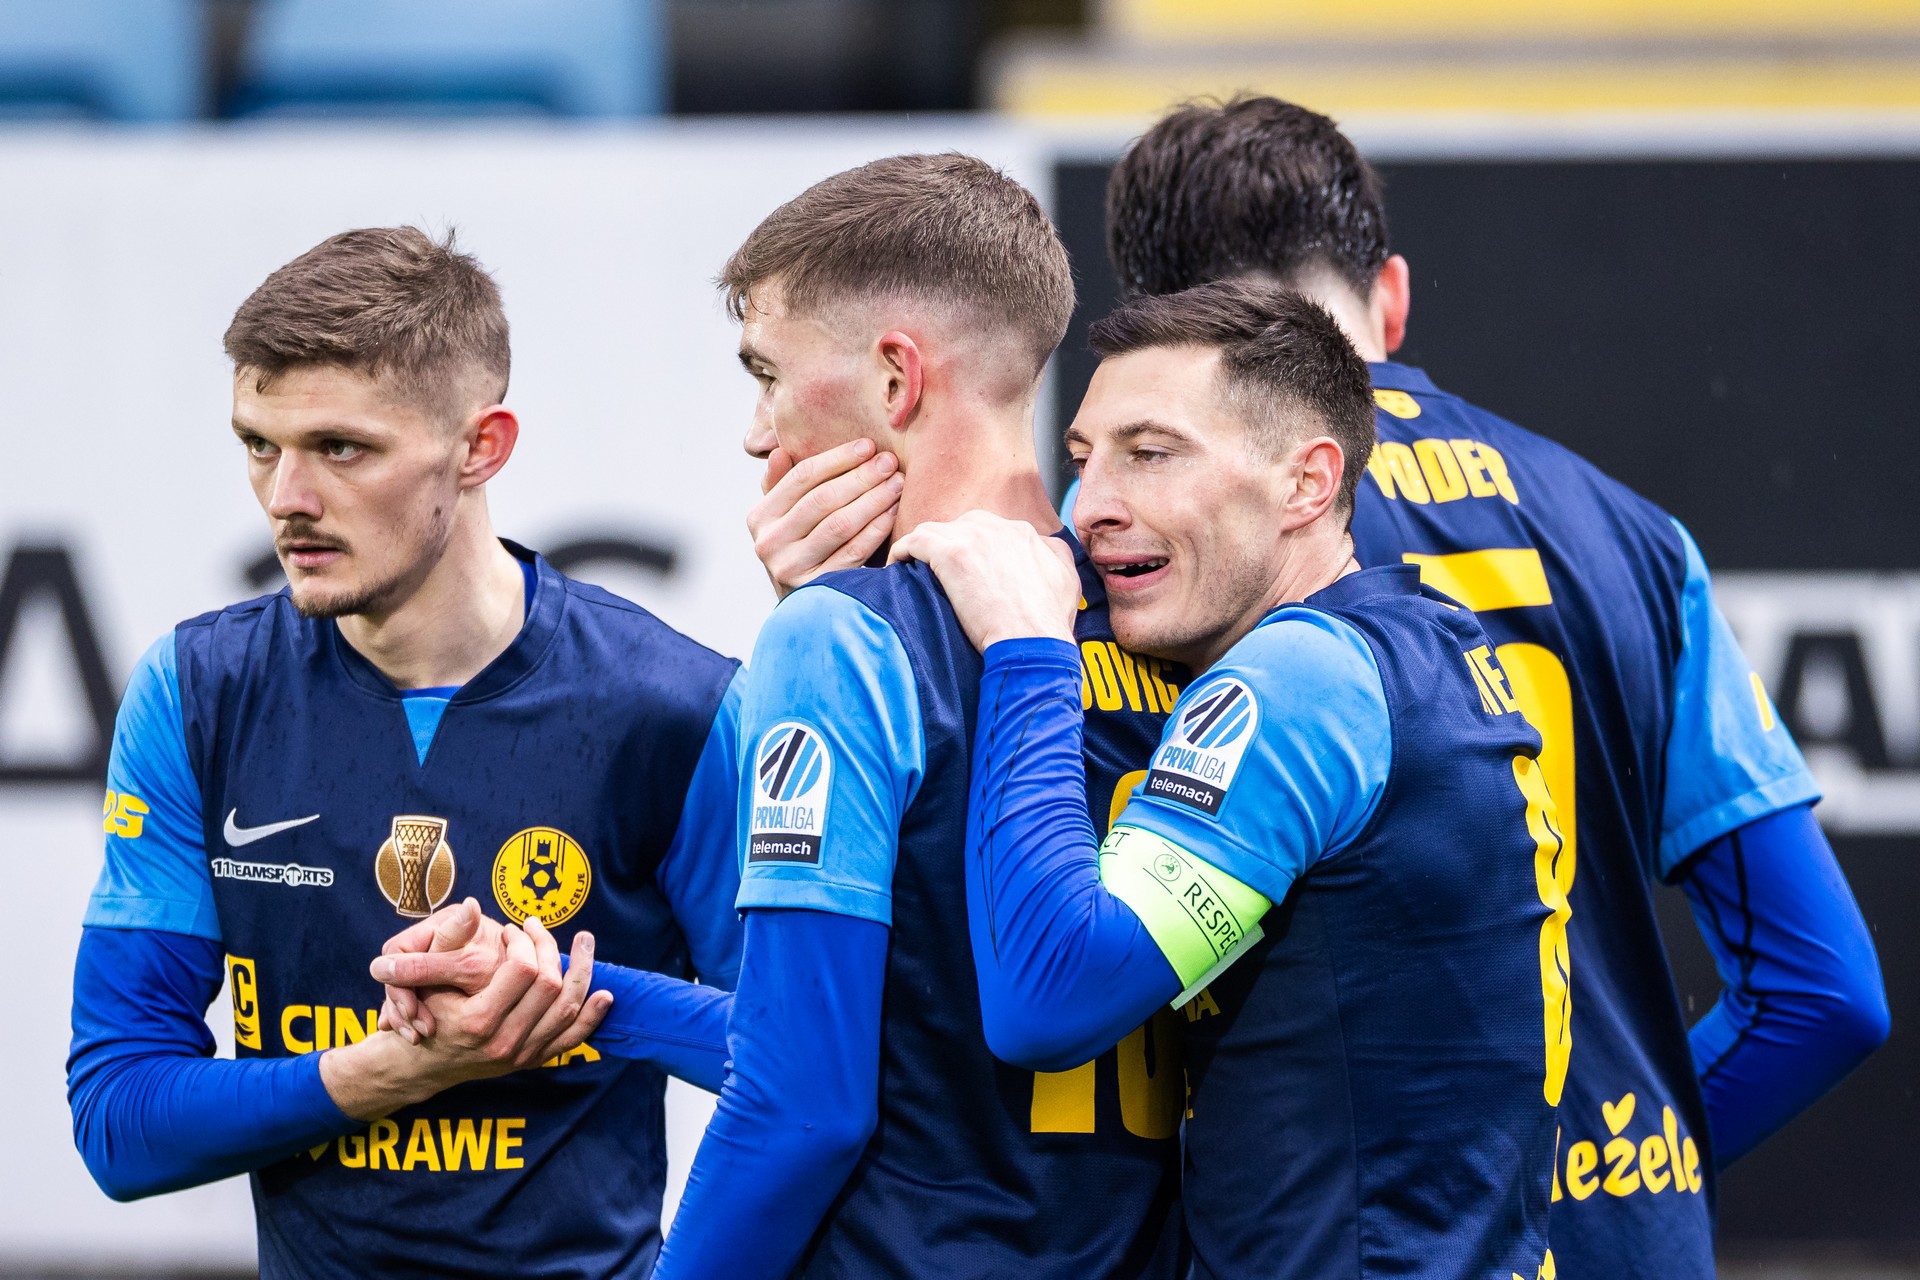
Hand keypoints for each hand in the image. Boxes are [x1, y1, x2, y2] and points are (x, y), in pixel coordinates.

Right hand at [372, 901, 605, 1068]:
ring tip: (584, 941)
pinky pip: (572, 1039)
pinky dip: (592, 1016)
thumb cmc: (425, 1013)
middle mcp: (504, 1041)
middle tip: (536, 927)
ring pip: (567, 1009)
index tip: (512, 929)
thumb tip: (472, 905)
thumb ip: (449, 940)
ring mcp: (523, 1054)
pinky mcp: (534, 1060)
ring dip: (582, 971)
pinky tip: (605, 994)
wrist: (423, 1065)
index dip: (523, 941)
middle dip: (547, 946)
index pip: (523, 969)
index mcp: (478, 1020)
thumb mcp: (425, 978)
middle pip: (550, 985)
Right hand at [749, 439, 901, 596]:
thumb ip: (781, 485)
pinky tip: (892, 513)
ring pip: (840, 524)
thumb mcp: (783, 517)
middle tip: (889, 462)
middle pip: (822, 499)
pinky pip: (854, 552)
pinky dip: (876, 529)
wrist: (804, 606)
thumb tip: (780, 452)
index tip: (868, 446)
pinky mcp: (818, 587)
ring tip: (896, 483)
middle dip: (861, 477)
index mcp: (759, 518)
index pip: (801, 478)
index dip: (838, 458)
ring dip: (873, 500)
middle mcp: (769, 543)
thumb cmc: (799, 549)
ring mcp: (792, 568)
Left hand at [889, 510, 1078, 652]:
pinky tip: (897, 566)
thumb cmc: (1048, 623)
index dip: (975, 550)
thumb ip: (1054, 556)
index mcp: (1024, 534)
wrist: (1033, 641)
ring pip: (936, 530)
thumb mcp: (1068, 581)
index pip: (989, 531)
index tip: (966, 570)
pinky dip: (902, 551)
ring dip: (925, 548)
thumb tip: (1044, 548)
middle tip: (942, 573)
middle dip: (950, 545)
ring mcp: (974, 537)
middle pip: (961, 526)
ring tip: (914, 569)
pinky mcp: (951, 553)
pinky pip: (915, 541)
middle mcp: (999, 528)